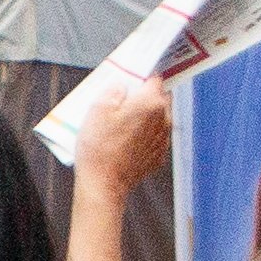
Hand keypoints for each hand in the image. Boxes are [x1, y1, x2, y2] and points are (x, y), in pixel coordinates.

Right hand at [61, 72, 174, 205]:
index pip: (154, 78)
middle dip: (145, 95)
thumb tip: (122, 86)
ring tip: (122, 122)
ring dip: (145, 115)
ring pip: (159, 117)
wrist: (103, 184)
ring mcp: (163, 138)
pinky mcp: (159, 154)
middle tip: (123, 100)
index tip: (131, 78)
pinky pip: (154, 136)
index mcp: (150, 102)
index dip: (141, 76)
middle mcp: (163, 118)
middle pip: (159, 97)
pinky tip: (126, 139)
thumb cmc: (99, 147)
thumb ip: (113, 90)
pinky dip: (145, 134)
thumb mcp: (97, 108)